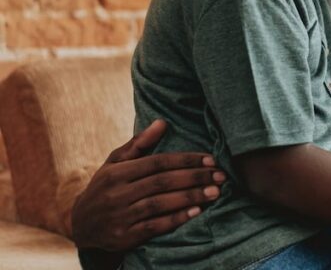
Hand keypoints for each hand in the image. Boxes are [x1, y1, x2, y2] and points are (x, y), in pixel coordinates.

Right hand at [70, 119, 225, 250]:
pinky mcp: (123, 237)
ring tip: (215, 192)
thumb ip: (139, 144)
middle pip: (162, 182)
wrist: (81, 225)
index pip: (157, 162)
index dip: (186, 160)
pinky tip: (196, 212)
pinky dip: (176, 219)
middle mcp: (117, 194)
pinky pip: (153, 227)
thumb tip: (163, 122)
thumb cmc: (105, 187)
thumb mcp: (114, 163)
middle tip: (221, 176)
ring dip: (190, 197)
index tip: (211, 159)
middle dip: (195, 178)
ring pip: (159, 204)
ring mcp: (119, 217)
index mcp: (117, 173)